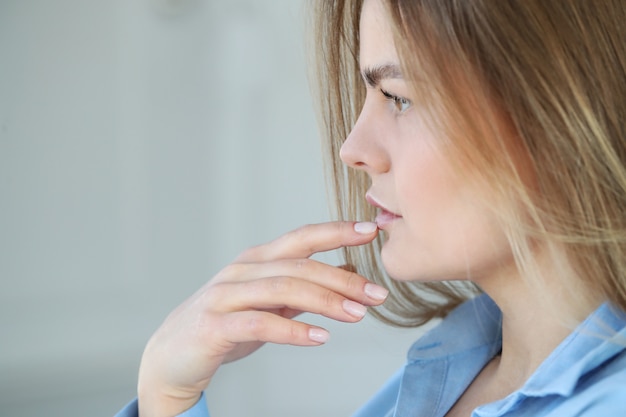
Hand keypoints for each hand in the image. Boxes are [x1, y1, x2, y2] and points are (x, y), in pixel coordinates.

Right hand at [137, 221, 387, 416]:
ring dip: (325, 301)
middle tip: (377, 293)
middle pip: (299, 265)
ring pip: (282, 289)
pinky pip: (259, 324)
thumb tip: (347, 268)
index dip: (336, 231)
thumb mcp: (269, 303)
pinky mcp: (214, 325)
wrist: (172, 356)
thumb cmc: (224, 325)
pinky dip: (292, 330)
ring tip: (357, 314)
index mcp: (257, 260)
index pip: (301, 238)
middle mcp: (242, 271)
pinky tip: (320, 338)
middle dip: (342, 278)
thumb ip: (304, 288)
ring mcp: (225, 295)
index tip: (370, 230)